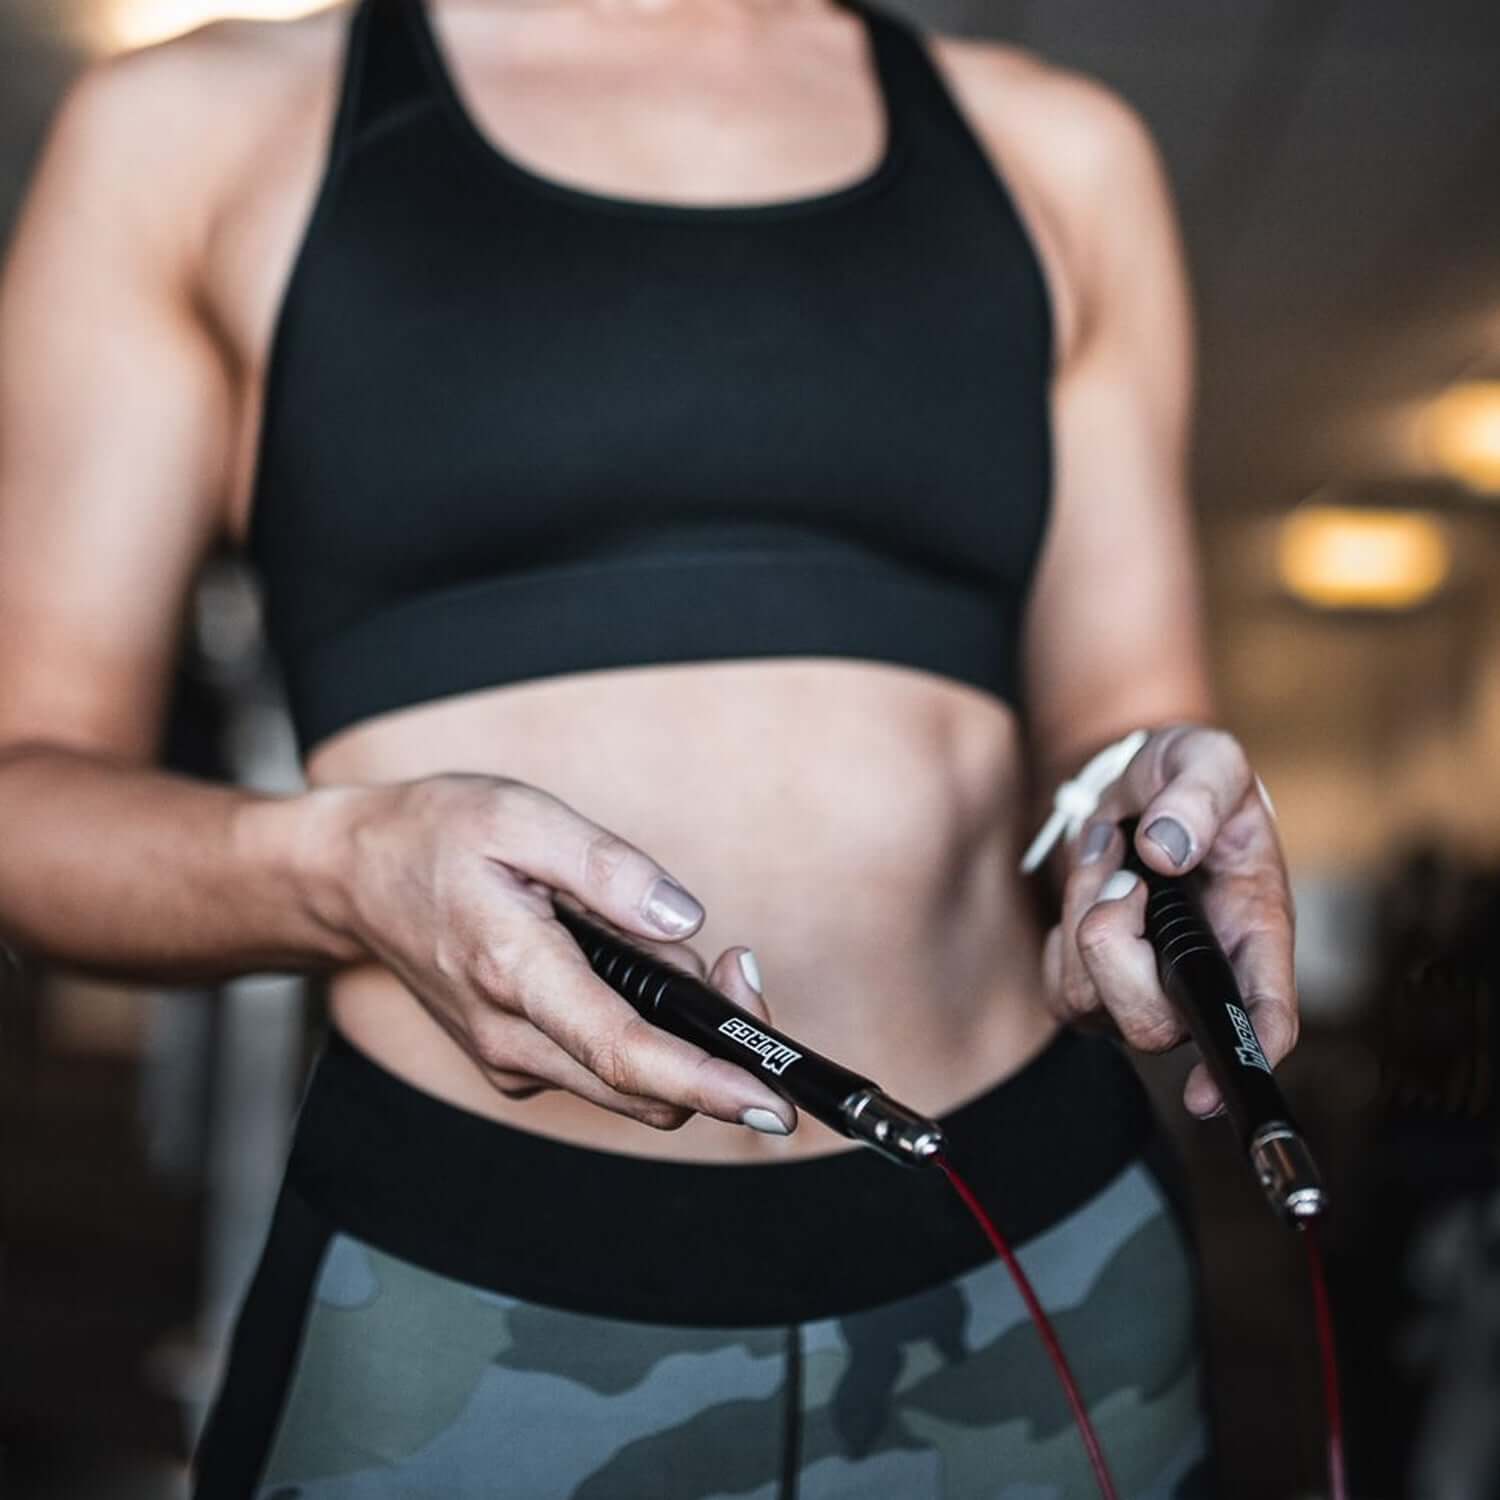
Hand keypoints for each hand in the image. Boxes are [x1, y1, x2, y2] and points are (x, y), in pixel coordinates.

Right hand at [318, 774, 796, 1135]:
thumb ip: (609, 869)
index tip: (772, 1100)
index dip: (706, 1081)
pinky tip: (624, 964)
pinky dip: (640, 1030)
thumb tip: (685, 921)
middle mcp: (510, 1037)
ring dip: (678, 1035)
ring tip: (661, 945)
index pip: (624, 1051)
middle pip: (643, 1086)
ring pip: (628, 1084)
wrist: (354, 877)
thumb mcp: (523, 816)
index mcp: (514, 972)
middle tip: (736, 966)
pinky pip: (601, 1066)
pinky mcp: (514, 1060)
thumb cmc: (435, 837)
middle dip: (716, 1045)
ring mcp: (508, 1058)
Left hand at [1040, 724, 1296, 1117]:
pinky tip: (1091, 888)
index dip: (1246, 1061)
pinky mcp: (1098, 984)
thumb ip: (1199, 791)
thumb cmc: (1185, 778)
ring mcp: (1148, 988)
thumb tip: (1165, 848)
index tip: (1209, 1093)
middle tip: (1126, 875)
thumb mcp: (1208, 757)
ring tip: (1112, 860)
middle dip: (1115, 945)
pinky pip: (1061, 991)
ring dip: (1084, 916)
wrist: (1135, 783)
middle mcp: (1204, 975)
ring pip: (1094, 1003)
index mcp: (1254, 932)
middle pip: (1152, 1026)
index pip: (1264, 1018)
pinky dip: (1061, 931)